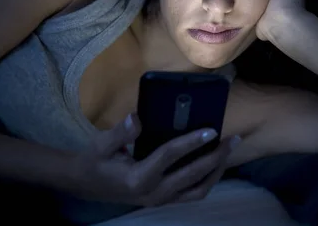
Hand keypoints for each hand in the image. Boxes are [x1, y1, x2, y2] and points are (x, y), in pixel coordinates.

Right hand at [68, 113, 239, 206]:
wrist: (85, 184)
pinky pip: (193, 194)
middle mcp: (153, 193)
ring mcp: (160, 200)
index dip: (192, 142)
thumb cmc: (95, 160)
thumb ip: (120, 133)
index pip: (170, 156)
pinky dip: (208, 180)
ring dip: (216, 171)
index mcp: (138, 178)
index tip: (211, 129)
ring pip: (198, 190)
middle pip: (192, 175)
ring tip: (228, 150)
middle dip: (216, 157)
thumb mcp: (101, 144)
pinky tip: (215, 163)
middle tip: (233, 139)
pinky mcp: (163, 200)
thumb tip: (137, 117)